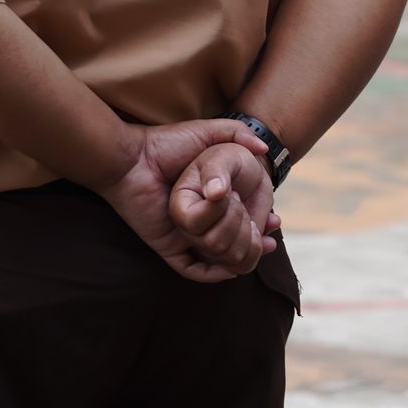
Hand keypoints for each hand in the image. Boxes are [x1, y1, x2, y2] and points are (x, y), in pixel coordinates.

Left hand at [99, 120, 277, 284]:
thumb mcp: (207, 133)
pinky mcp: (169, 246)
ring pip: (217, 256)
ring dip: (237, 255)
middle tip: (268, 240)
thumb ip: (236, 133)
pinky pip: (193, 270)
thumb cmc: (167, 144)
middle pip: (233, 240)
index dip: (260, 221)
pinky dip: (213, 274)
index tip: (274, 220)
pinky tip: (230, 268)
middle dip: (254, 242)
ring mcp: (184, 234)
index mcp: (209, 197)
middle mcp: (199, 218)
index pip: (241, 217)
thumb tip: (263, 150)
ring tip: (252, 245)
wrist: (133, 159)